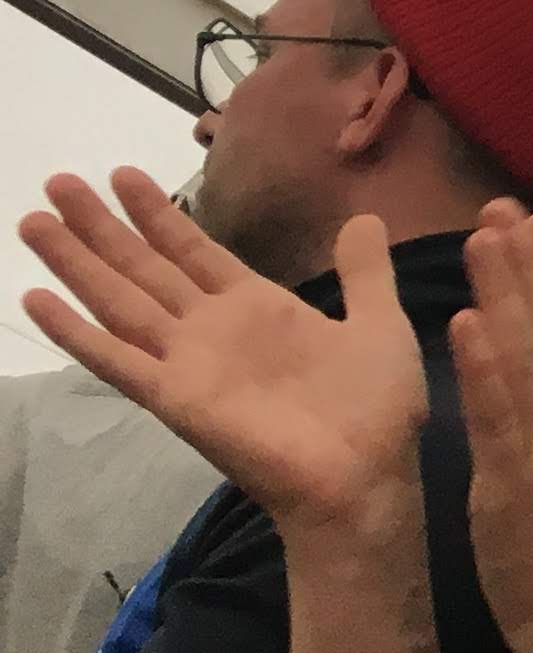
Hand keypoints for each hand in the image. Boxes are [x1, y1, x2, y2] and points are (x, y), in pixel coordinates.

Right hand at [20, 174, 428, 556]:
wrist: (366, 477)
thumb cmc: (376, 409)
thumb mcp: (378, 324)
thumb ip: (363, 274)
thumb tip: (363, 219)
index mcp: (259, 309)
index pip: (194, 251)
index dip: (158, 215)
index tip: (122, 175)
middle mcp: (213, 330)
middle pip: (144, 267)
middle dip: (101, 227)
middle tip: (56, 180)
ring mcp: (189, 363)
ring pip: (119, 300)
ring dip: (76, 262)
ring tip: (32, 220)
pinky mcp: (176, 398)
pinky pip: (117, 360)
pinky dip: (76, 332)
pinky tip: (38, 299)